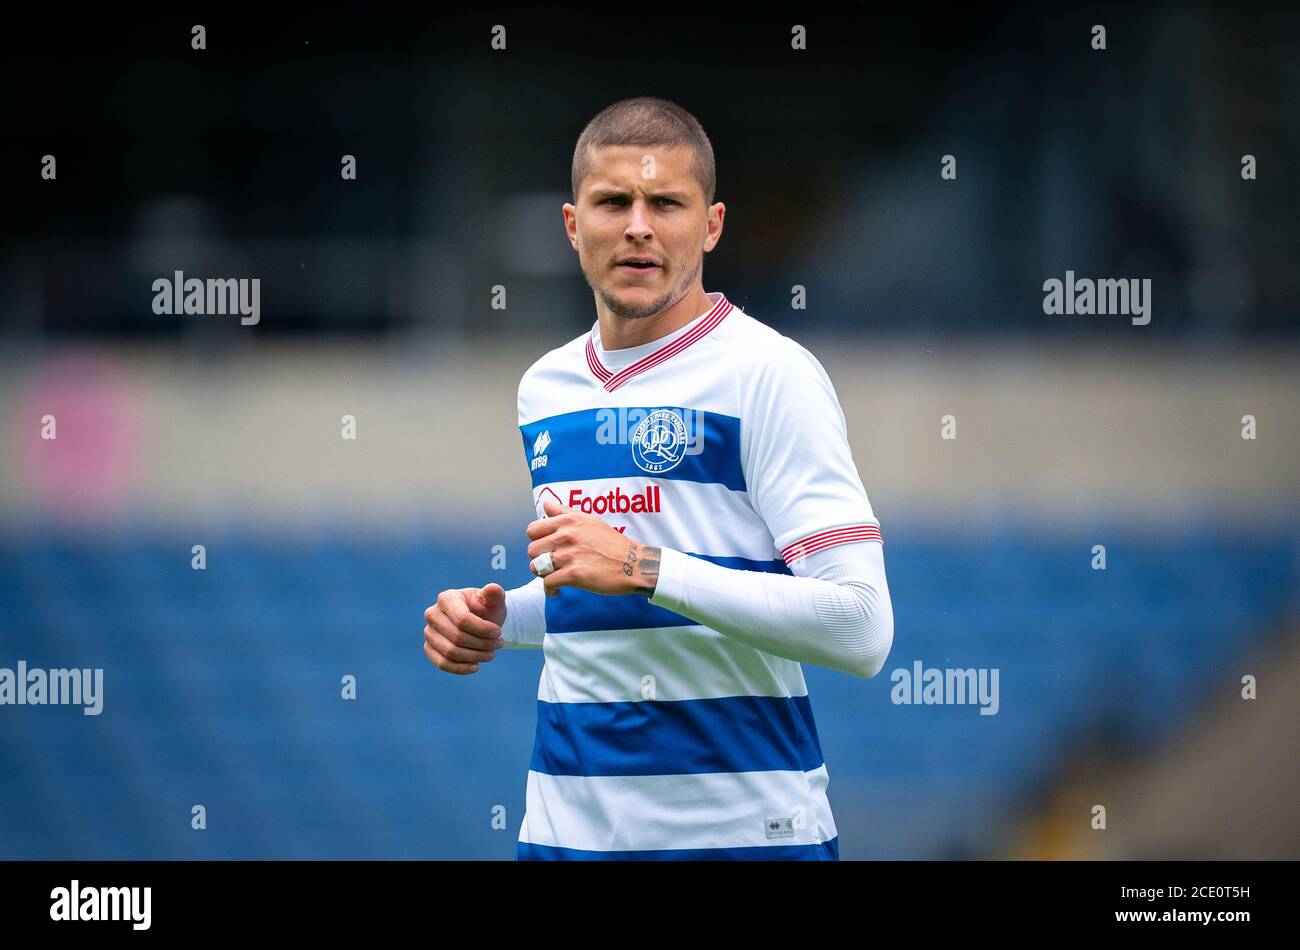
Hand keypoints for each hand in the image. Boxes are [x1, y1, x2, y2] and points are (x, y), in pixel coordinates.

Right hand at [422, 583, 506, 674]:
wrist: (481, 622)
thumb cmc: (487, 609)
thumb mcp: (494, 601)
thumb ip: (495, 595)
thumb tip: (493, 589)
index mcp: (446, 598)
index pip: (462, 619)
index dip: (483, 629)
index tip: (498, 632)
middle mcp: (433, 614)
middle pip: (457, 637)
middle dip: (482, 644)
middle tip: (499, 644)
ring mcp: (429, 632)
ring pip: (451, 652)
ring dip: (475, 656)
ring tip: (491, 654)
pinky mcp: (429, 648)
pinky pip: (442, 663)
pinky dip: (460, 668)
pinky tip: (476, 666)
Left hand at [526, 497, 659, 596]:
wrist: (633, 563)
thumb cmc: (612, 543)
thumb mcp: (590, 520)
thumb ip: (565, 512)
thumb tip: (546, 504)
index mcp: (569, 521)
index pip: (533, 529)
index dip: (537, 540)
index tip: (546, 548)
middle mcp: (567, 536)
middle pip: (532, 550)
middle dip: (539, 559)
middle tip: (551, 565)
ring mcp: (569, 555)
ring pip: (537, 567)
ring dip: (543, 575)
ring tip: (554, 576)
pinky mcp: (574, 574)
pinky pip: (548, 583)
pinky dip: (550, 590)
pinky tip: (557, 590)